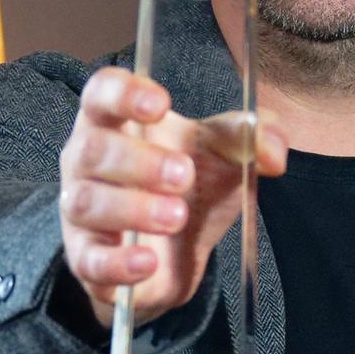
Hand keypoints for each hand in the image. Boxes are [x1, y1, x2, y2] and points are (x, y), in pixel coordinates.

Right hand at [58, 66, 282, 322]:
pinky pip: (87, 260)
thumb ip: (249, 138)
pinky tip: (148, 261)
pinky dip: (117, 261)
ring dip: (132, 209)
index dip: (124, 94)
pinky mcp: (85, 259)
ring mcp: (79, 211)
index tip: (161, 105)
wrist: (175, 254)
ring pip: (85, 203)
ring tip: (177, 216)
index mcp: (115, 121)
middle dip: (138, 162)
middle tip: (184, 175)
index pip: (102, 91)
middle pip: (91, 149)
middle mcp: (86, 161)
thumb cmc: (188, 184)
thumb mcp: (222, 154)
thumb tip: (274, 152)